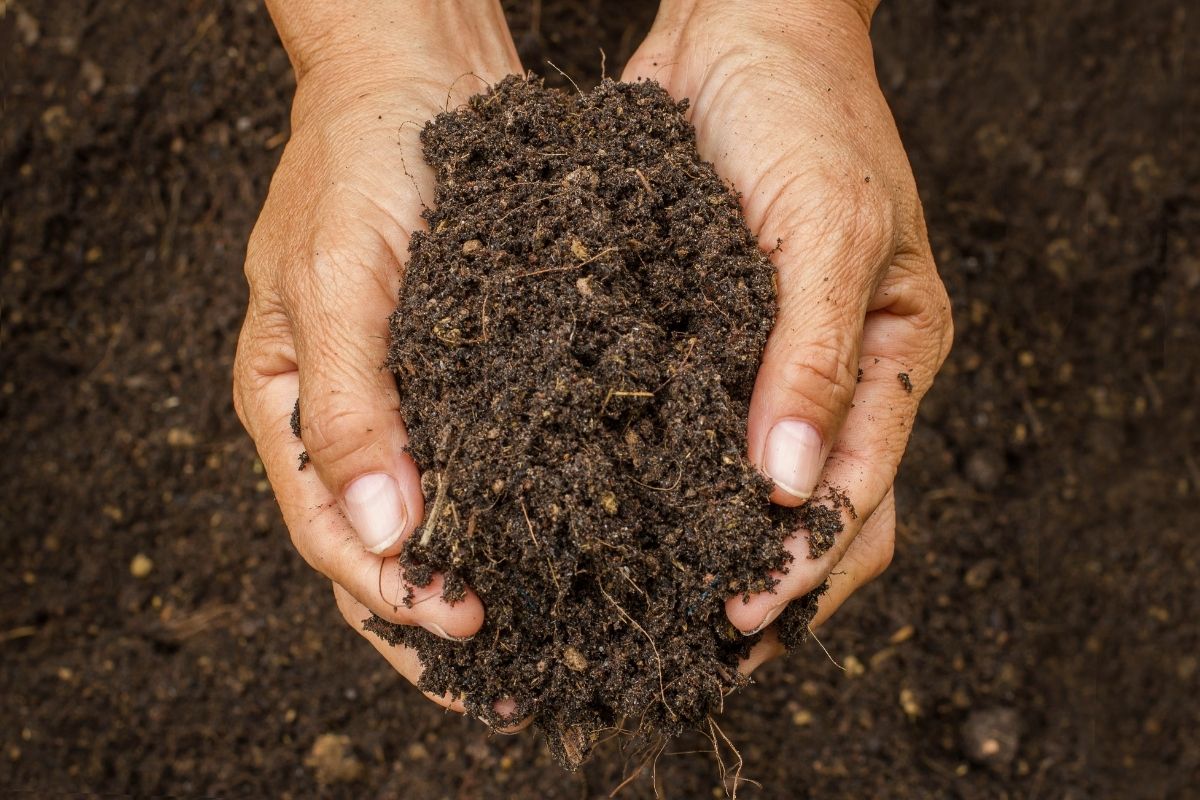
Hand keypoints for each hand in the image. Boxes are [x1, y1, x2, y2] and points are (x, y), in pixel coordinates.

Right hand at [233, 1, 521, 712]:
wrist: (416, 67)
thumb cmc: (358, 159)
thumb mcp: (338, 280)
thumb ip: (351, 412)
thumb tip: (384, 539)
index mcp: (288, 406)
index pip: (331, 537)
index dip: (395, 597)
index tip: (467, 631)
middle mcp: (347, 417)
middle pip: (383, 553)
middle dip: (437, 625)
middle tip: (509, 688)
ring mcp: (406, 397)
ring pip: (439, 521)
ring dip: (483, 584)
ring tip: (545, 647)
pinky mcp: (465, 371)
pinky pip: (486, 462)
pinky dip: (516, 514)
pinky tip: (568, 547)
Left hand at [623, 0, 952, 664]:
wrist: (741, 28)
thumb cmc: (809, 114)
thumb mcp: (832, 230)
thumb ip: (818, 358)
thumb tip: (795, 487)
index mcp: (894, 359)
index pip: (863, 496)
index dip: (806, 569)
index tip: (738, 623)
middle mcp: (831, 375)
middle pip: (812, 517)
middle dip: (761, 589)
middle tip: (687, 649)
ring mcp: (763, 362)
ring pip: (742, 488)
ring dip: (705, 550)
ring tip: (642, 610)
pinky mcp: (700, 337)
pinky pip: (683, 426)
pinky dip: (658, 479)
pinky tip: (606, 516)